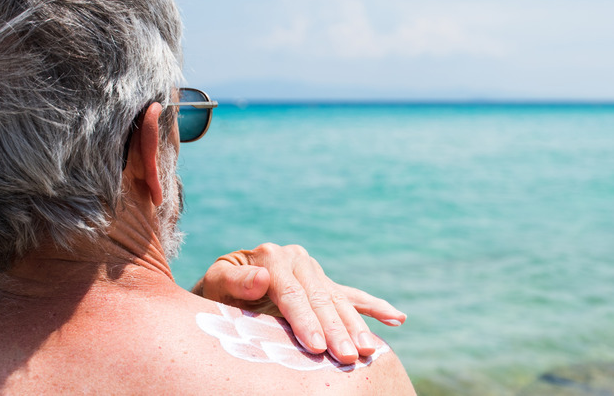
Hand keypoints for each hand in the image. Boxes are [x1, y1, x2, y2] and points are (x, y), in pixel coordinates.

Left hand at [191, 243, 406, 363]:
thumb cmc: (217, 288)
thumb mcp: (216, 283)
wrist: (224, 283)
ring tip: (370, 349)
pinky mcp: (323, 283)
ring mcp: (313, 270)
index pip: (293, 293)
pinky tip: (397, 318)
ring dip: (356, 325)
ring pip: (338, 299)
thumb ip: (235, 280)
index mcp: (272, 257)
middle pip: (320, 298)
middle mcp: (297, 259)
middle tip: (349, 356)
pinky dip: (374, 307)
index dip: (306, 321)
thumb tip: (262, 277)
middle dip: (336, 329)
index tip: (316, 346)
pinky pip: (351, 295)